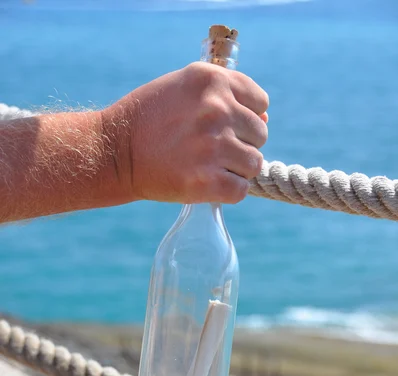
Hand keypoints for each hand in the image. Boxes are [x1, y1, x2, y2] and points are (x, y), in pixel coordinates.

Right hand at [103, 61, 268, 203]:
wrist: (113, 151)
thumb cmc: (148, 120)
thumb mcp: (182, 88)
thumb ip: (223, 96)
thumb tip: (264, 121)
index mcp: (212, 81)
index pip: (260, 103)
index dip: (246, 118)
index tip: (226, 127)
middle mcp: (216, 110)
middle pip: (260, 135)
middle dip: (241, 144)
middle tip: (212, 151)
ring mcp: (213, 146)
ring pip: (254, 163)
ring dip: (237, 169)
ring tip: (210, 167)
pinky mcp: (206, 181)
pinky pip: (241, 190)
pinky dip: (229, 191)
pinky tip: (209, 185)